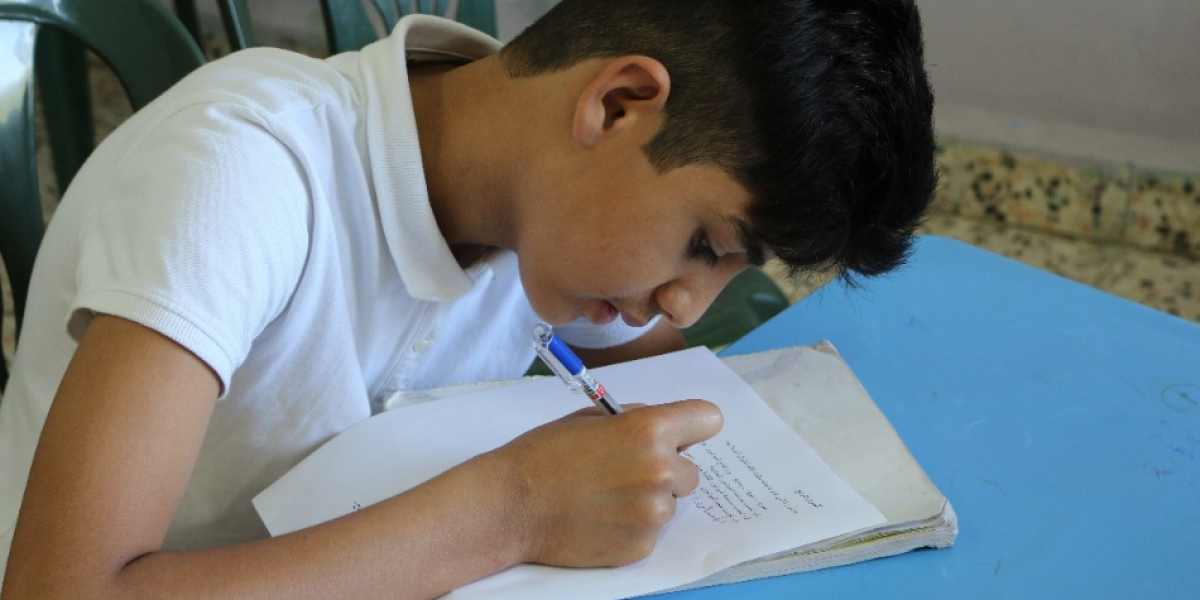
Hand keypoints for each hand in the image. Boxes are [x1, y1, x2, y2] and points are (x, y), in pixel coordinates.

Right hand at [492, 399, 722, 566]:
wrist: (511, 505)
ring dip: (647, 500)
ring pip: (670, 503)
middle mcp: (660, 471)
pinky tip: (599, 518)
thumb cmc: (544, 455)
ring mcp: (653, 512)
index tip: (682, 435)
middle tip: (625, 471)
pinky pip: (651, 531)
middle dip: (667, 470)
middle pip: (692, 471)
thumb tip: (666, 428)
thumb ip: (636, 419)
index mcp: (651, 430)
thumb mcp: (592, 418)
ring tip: (604, 496)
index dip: (693, 427)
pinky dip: (631, 526)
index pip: (709, 419)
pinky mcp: (641, 545)